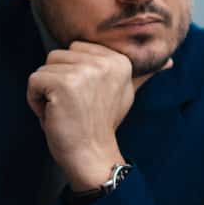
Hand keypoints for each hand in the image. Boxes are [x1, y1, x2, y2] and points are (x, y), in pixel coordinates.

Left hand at [27, 42, 145, 190]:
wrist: (93, 155)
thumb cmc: (102, 125)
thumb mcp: (126, 93)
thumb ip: (142, 74)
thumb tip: (169, 62)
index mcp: (119, 59)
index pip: (75, 49)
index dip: (73, 75)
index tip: (87, 99)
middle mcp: (104, 61)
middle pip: (57, 55)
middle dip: (57, 82)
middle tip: (75, 107)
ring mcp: (84, 72)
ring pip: (44, 68)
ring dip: (45, 93)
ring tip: (65, 111)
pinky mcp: (63, 83)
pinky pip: (33, 81)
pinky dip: (35, 101)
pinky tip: (54, 116)